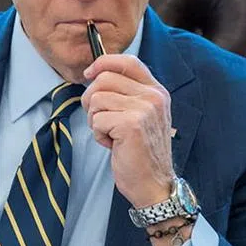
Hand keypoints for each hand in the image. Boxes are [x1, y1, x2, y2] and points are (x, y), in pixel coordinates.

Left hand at [82, 54, 174, 208]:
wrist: (153, 184)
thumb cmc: (141, 152)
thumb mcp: (140, 115)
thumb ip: (125, 94)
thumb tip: (94, 75)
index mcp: (156, 91)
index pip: (127, 61)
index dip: (103, 63)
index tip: (88, 74)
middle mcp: (153, 97)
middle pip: (104, 78)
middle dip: (92, 99)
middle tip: (100, 119)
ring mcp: (144, 109)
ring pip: (97, 99)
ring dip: (96, 120)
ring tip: (111, 134)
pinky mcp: (131, 124)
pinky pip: (97, 119)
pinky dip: (98, 134)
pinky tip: (113, 144)